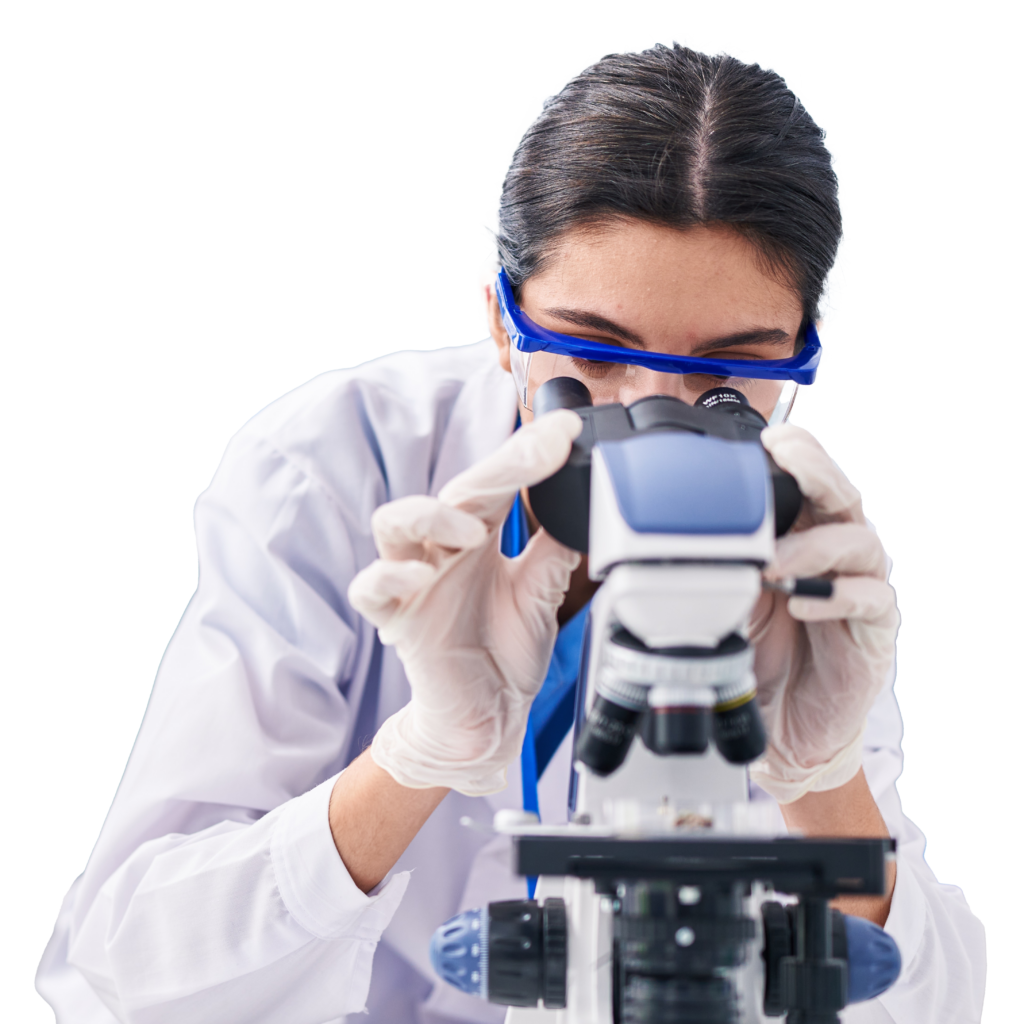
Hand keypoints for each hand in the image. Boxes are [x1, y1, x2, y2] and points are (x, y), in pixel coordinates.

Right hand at [347, 411, 582, 795]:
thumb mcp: (540, 594)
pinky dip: (389, 577)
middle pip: (454, 492)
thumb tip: (585, 504)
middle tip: (537, 453)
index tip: (564, 433)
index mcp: (475, 538)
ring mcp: (413, 583)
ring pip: (393, 524)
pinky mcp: (394, 621)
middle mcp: (441, 551)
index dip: (526, 455)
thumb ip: (554, 551)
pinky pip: (371, 588)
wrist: (486, 720)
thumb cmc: (504, 654)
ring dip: (432, 515)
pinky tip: (418, 577)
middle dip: (496, 468)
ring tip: (472, 530)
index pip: (496, 485)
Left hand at [748, 423, 899, 803]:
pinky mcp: (874, 628)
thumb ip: (713, 561)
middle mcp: (834, 552)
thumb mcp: (724, 596)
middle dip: (814, 470)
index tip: (766, 437)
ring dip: (812, 547)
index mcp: (800, 533)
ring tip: (772, 565)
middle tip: (785, 457)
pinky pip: (870, 600)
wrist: (784, 723)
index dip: (794, 454)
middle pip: (840, 495)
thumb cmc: (757, 650)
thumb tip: (661, 531)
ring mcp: (859, 587)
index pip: (805, 482)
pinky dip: (836, 596)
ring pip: (858, 542)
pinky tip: (803, 604)